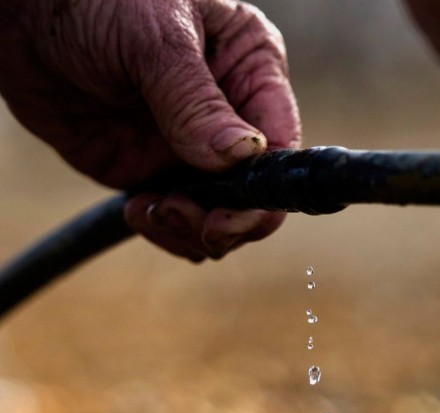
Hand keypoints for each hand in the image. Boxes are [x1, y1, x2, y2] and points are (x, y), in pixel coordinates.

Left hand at [0, 0, 299, 260]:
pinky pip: (173, 217)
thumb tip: (242, 157)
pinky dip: (165, 230)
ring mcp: (189, 146)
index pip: (280, 140)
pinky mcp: (148, 169)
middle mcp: (228, 113)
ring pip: (218, 212)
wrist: (20, 13)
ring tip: (156, 213)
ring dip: (194, 229)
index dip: (266, 185)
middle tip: (199, 225)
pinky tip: (140, 213)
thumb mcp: (155, 39)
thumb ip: (196, 101)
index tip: (235, 211)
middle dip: (231, 217)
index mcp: (250, 68)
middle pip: (255, 189)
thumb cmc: (98, 0)